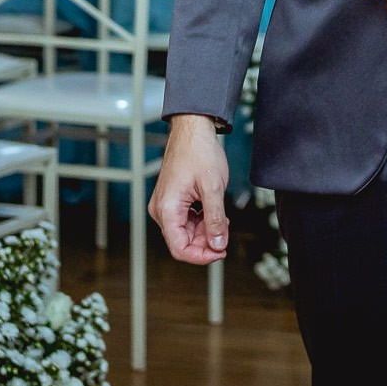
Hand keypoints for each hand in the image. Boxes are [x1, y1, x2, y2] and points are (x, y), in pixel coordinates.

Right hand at [149, 114, 229, 264]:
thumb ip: (215, 219)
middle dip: (206, 241)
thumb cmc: (199, 152)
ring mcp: (166, 205)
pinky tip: (214, 211)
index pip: (179, 248)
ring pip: (186, 231)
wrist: (193, 129)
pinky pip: (187, 220)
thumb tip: (217, 245)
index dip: (201, 256)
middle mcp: (161, 210)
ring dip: (206, 230)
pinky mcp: (173, 200)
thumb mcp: (213, 188)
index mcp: (166, 209)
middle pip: (183, 241)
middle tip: (225, 230)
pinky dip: (202, 220)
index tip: (220, 252)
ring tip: (222, 217)